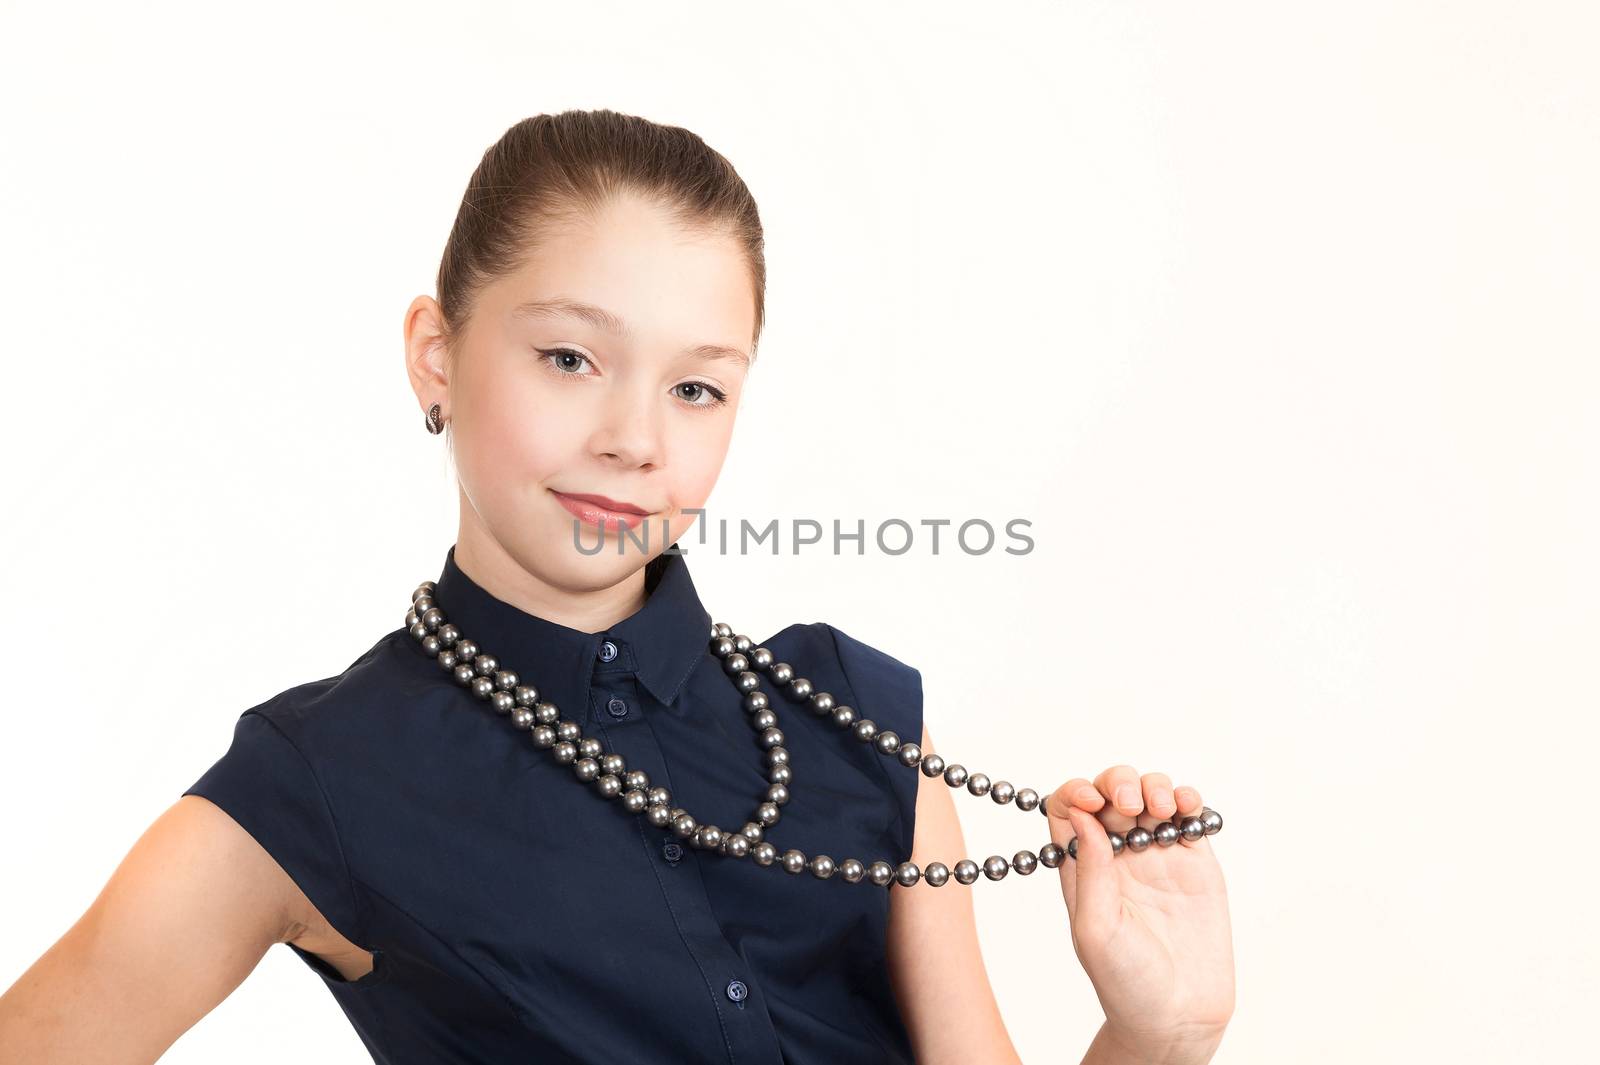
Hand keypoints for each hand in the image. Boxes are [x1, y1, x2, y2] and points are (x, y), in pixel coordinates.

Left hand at [1047, 766, 1234, 1056]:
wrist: (1178, 1018)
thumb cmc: (1125, 983)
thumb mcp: (1095, 930)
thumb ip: (1089, 870)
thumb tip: (1079, 813)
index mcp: (1082, 867)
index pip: (1067, 809)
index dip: (1075, 791)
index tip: (1090, 800)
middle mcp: (1116, 855)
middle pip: (1110, 793)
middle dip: (1118, 783)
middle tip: (1130, 806)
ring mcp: (1157, 856)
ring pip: (1150, 796)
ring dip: (1153, 786)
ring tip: (1160, 808)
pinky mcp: (1195, 863)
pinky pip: (1189, 817)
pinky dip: (1188, 799)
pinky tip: (1185, 805)